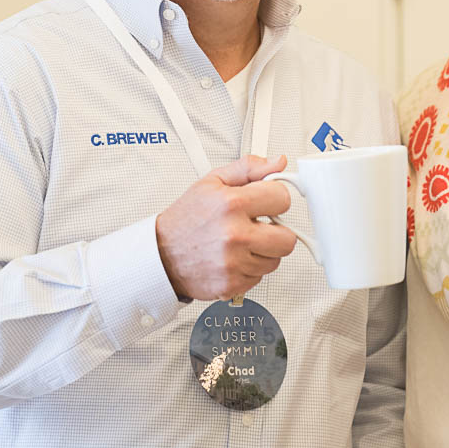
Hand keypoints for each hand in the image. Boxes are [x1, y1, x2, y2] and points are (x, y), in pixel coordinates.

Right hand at [156, 154, 298, 300]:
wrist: (160, 254)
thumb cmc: (187, 218)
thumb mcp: (213, 182)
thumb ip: (249, 168)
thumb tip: (277, 163)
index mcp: (232, 204)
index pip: (283, 199)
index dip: (275, 199)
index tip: (266, 202)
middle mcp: (234, 235)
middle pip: (288, 238)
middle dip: (277, 231)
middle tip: (259, 227)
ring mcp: (233, 263)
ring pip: (275, 260)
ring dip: (263, 252)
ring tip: (241, 242)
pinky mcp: (231, 285)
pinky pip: (260, 278)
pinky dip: (249, 269)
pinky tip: (233, 258)